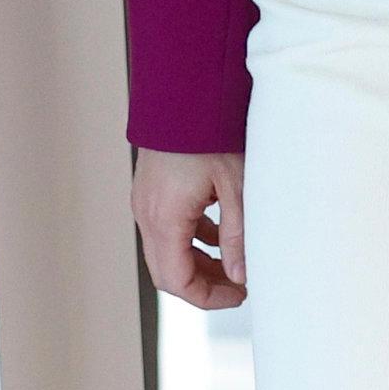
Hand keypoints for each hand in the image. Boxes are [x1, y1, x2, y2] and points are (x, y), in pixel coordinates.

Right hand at [133, 149, 246, 308]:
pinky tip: (222, 234)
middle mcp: (148, 215)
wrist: (186, 92)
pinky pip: (169, 227)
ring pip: (169, 249)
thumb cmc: (213, 134)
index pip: (177, 281)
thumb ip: (238, 234)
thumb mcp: (236, 186)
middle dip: (205, 283)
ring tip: (237, 265)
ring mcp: (147, 202)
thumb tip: (241, 275)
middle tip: (241, 287)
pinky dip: (193, 238)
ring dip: (199, 261)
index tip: (240, 297)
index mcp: (165, 220)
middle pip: (169, 269)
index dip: (208, 297)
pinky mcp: (153, 190)